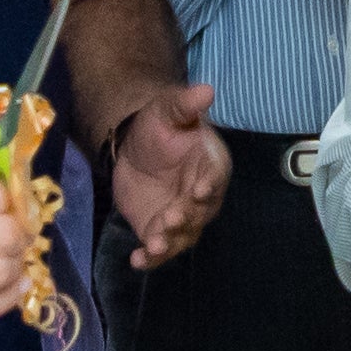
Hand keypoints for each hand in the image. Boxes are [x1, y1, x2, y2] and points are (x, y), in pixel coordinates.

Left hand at [105, 83, 227, 265]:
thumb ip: (185, 104)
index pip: (215, 176)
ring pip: (182, 236)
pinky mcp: (160, 230)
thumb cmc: (160, 125)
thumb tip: (206, 89)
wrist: (135, 147)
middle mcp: (203, 196)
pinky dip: (150, 259)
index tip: (198, 190)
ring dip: (169, 242)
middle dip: (186, 217)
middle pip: (200, 212)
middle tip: (170, 217)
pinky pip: (160, 249)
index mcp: (210, 165)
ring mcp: (183, 217)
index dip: (208, 184)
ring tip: (154, 245)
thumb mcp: (167, 109)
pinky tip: (137, 261)